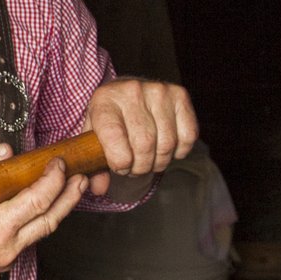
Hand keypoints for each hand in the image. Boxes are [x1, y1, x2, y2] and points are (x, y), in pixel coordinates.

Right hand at [0, 158, 87, 279]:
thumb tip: (6, 154)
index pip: (36, 202)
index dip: (53, 181)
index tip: (59, 165)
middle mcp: (6, 248)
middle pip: (50, 220)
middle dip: (69, 198)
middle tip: (82, 177)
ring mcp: (5, 258)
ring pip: (42, 231)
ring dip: (58, 209)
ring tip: (70, 190)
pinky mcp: (2, 261)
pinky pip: (28, 238)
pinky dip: (39, 220)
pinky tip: (41, 208)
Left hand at [83, 78, 197, 192]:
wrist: (126, 91)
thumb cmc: (109, 117)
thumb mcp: (94, 135)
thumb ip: (94, 163)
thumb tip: (99, 188)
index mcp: (105, 101)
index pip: (114, 139)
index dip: (120, 163)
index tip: (120, 167)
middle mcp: (132, 91)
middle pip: (144, 145)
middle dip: (140, 167)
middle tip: (136, 167)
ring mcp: (158, 91)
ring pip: (166, 144)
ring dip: (159, 162)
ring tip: (149, 159)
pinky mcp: (180, 95)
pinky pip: (187, 137)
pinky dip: (178, 152)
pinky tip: (166, 147)